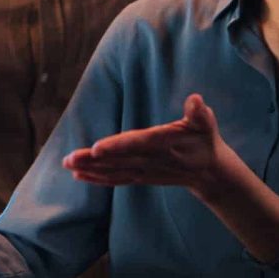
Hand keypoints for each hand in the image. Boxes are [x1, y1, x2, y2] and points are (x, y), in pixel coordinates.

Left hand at [62, 94, 233, 200]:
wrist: (210, 172)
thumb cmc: (205, 139)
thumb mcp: (206, 123)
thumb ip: (199, 113)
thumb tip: (196, 99)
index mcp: (165, 143)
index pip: (137, 144)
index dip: (117, 146)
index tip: (96, 148)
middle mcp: (151, 160)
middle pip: (118, 160)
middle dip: (92, 160)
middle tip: (68, 159)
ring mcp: (145, 171)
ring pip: (114, 171)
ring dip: (90, 169)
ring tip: (67, 164)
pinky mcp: (141, 177)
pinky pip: (117, 179)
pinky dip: (98, 178)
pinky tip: (79, 175)